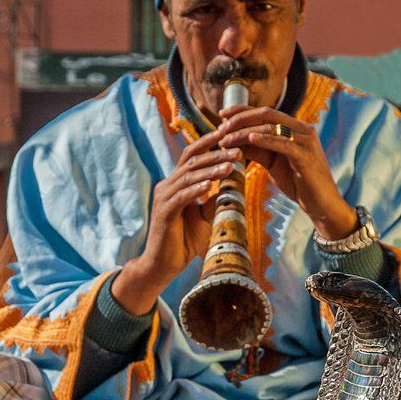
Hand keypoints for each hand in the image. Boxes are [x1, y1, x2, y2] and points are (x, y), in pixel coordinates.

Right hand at [112, 129, 240, 314]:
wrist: (164, 265)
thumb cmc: (184, 241)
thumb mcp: (205, 216)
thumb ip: (215, 199)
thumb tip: (233, 184)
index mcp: (176, 184)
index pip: (191, 156)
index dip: (208, 143)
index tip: (228, 135)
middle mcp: (167, 186)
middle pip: (191, 161)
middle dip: (214, 153)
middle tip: (236, 150)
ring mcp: (163, 198)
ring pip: (188, 177)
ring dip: (210, 170)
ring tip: (229, 165)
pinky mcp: (164, 213)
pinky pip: (182, 197)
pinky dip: (196, 190)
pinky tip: (210, 186)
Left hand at [217, 104, 357, 240]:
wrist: (322, 204)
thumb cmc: (298, 184)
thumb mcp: (273, 164)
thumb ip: (258, 150)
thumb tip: (234, 141)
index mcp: (294, 129)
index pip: (265, 112)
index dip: (242, 111)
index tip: (222, 115)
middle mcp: (302, 129)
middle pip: (267, 114)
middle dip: (240, 118)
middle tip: (220, 126)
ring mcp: (306, 141)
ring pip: (271, 128)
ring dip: (245, 132)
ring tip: (226, 139)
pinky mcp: (306, 155)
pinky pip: (283, 143)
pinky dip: (265, 140)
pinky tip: (249, 139)